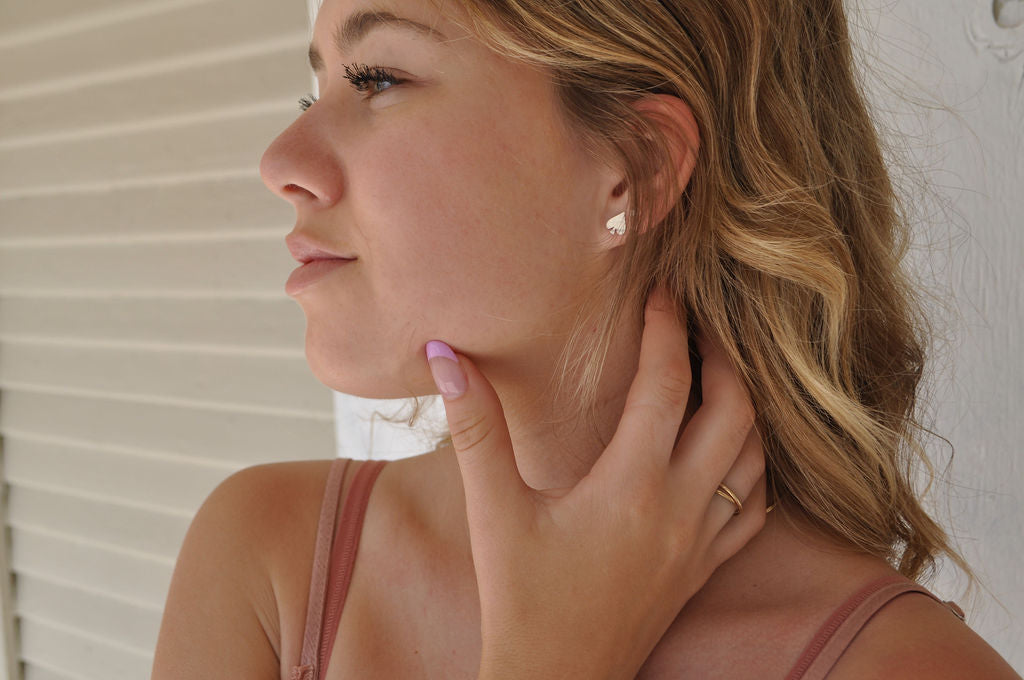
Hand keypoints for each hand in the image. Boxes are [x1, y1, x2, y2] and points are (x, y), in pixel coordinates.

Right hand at [424, 284, 766, 679]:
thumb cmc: (521, 602)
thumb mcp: (493, 513)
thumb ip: (474, 430)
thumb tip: (446, 357)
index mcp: (630, 487)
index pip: (666, 385)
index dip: (667, 329)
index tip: (660, 293)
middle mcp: (680, 510)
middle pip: (733, 412)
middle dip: (722, 359)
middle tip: (697, 327)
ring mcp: (700, 544)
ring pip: (754, 458)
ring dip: (745, 409)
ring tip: (718, 377)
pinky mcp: (703, 571)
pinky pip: (755, 510)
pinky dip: (753, 468)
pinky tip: (732, 455)